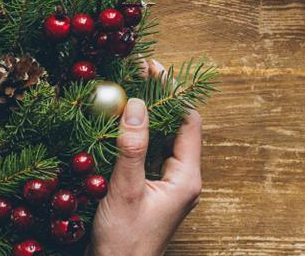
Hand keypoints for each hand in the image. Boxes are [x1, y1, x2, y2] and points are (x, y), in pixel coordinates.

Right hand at [89, 60, 202, 255]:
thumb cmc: (124, 241)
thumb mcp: (125, 190)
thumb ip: (132, 148)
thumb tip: (139, 104)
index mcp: (186, 178)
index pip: (187, 121)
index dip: (171, 90)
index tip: (150, 66)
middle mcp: (182, 179)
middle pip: (176, 126)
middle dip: (158, 96)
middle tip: (136, 69)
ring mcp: (168, 185)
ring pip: (161, 138)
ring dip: (146, 112)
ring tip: (126, 86)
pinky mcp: (151, 190)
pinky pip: (149, 152)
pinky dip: (136, 132)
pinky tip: (117, 122)